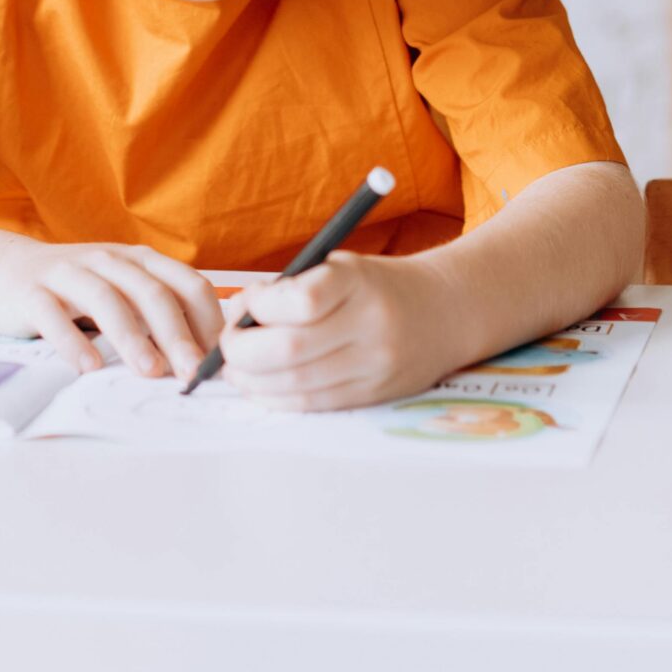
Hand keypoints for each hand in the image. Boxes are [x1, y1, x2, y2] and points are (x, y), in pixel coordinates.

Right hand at [0, 239, 222, 379]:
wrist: (7, 271)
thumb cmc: (79, 292)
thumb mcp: (124, 292)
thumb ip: (159, 315)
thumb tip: (205, 359)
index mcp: (139, 260)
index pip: (187, 283)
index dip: (208, 320)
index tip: (219, 360)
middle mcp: (108, 260)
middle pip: (150, 292)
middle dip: (176, 334)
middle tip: (192, 372)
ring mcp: (69, 273)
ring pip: (105, 299)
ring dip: (131, 337)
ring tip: (149, 371)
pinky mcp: (32, 292)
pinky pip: (53, 315)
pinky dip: (73, 341)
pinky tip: (88, 366)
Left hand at [217, 253, 454, 411]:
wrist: (445, 312)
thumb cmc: (377, 286)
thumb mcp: (340, 267)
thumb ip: (292, 288)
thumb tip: (238, 314)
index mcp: (359, 282)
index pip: (301, 300)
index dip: (260, 307)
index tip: (246, 305)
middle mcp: (371, 325)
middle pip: (291, 350)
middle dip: (243, 352)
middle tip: (227, 346)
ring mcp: (375, 366)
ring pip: (298, 385)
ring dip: (254, 382)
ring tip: (236, 370)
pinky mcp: (373, 396)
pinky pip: (315, 404)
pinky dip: (278, 399)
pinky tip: (261, 388)